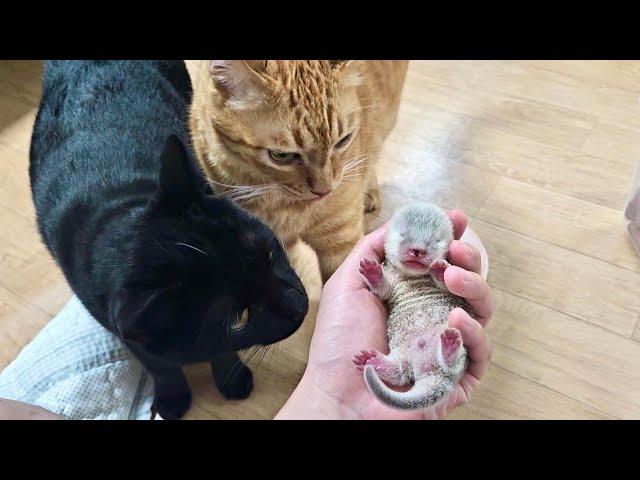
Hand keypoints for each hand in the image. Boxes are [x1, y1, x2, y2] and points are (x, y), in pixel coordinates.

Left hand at [275, 210, 493, 418]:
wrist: (338, 395)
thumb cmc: (338, 344)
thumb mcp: (348, 283)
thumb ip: (373, 249)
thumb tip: (401, 221)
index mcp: (409, 295)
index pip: (440, 261)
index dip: (451, 237)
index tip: (456, 217)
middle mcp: (431, 316)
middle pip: (467, 281)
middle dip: (467, 257)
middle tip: (454, 249)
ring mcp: (446, 345)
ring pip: (481, 310)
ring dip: (474, 286)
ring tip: (449, 277)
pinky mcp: (457, 374)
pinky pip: (481, 351)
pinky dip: (473, 331)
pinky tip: (454, 320)